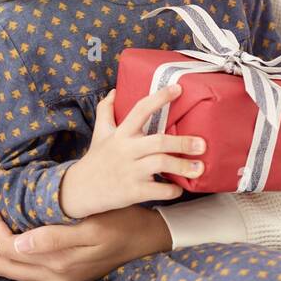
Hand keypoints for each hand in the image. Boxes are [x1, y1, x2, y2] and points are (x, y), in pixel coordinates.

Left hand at [0, 203, 170, 280]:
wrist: (150, 238)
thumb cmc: (124, 222)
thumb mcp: (94, 226)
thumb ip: (56, 237)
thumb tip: (21, 244)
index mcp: (60, 263)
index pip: (13, 249)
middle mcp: (57, 276)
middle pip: (7, 266)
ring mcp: (61, 279)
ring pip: (15, 273)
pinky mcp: (67, 277)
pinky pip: (29, 273)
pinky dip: (12, 260)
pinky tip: (8, 245)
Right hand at [60, 83, 204, 217]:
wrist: (78, 191)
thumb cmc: (95, 160)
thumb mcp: (98, 133)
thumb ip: (106, 111)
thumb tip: (114, 91)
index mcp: (120, 134)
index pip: (140, 110)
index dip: (159, 98)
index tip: (178, 89)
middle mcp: (126, 150)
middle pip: (158, 142)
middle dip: (182, 142)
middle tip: (202, 144)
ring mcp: (129, 171)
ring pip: (161, 164)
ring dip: (182, 166)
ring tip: (199, 167)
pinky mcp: (132, 192)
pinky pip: (158, 190)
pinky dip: (172, 190)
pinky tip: (180, 188)